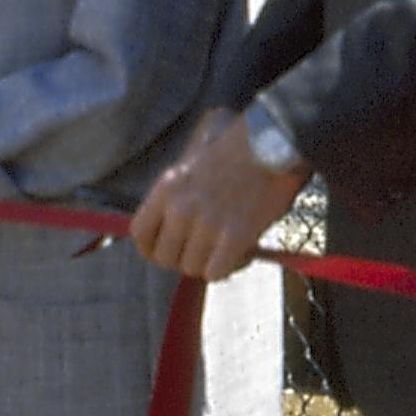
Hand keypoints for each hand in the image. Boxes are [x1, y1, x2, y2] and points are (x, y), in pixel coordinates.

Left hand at [130, 109, 305, 281]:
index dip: (151, 248)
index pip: (140, 233)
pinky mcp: (235, 237)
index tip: (166, 250)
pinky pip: (216, 273)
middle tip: (204, 249)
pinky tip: (241, 251)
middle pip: (165, 257)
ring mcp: (207, 225)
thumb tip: (170, 233)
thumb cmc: (237, 151)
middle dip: (184, 257)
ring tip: (227, 247)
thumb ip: (175, 197)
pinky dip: (228, 267)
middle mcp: (181, 209)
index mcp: (167, 188)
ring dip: (209, 263)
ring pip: (192, 268)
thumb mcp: (192, 165)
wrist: (275, 143)